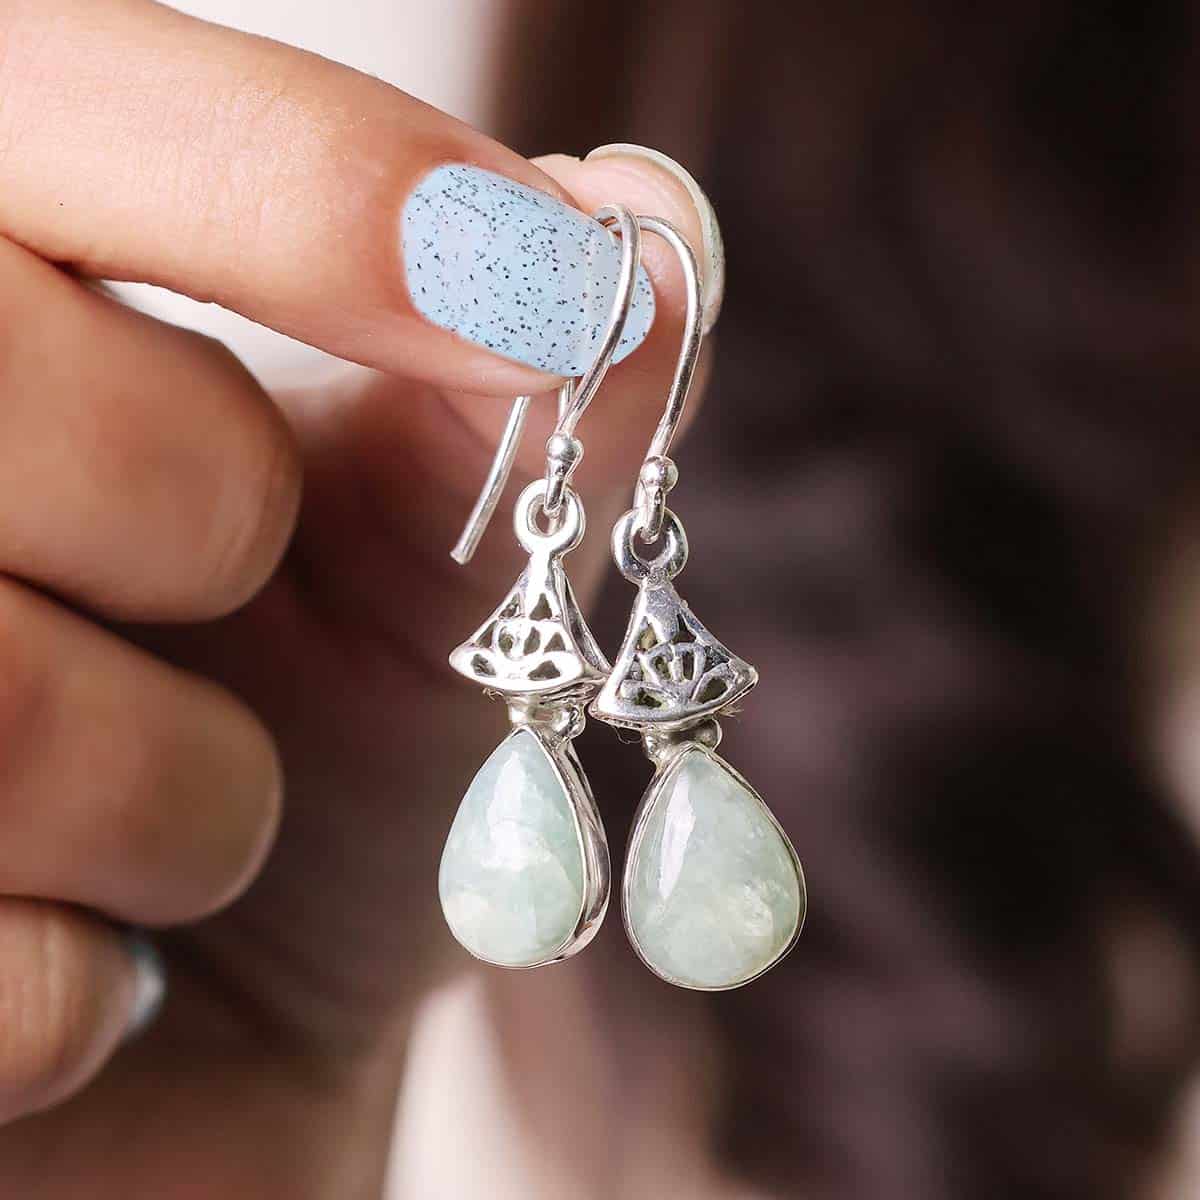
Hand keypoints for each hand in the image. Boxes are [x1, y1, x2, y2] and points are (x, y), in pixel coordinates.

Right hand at [0, 1, 716, 1192]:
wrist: (224, 1019)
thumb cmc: (323, 763)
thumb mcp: (436, 571)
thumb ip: (526, 397)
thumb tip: (656, 222)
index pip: (66, 94)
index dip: (308, 176)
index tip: (541, 277)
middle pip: (15, 389)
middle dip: (214, 525)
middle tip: (233, 598)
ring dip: (181, 802)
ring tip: (183, 825)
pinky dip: (89, 1000)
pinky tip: (86, 975)